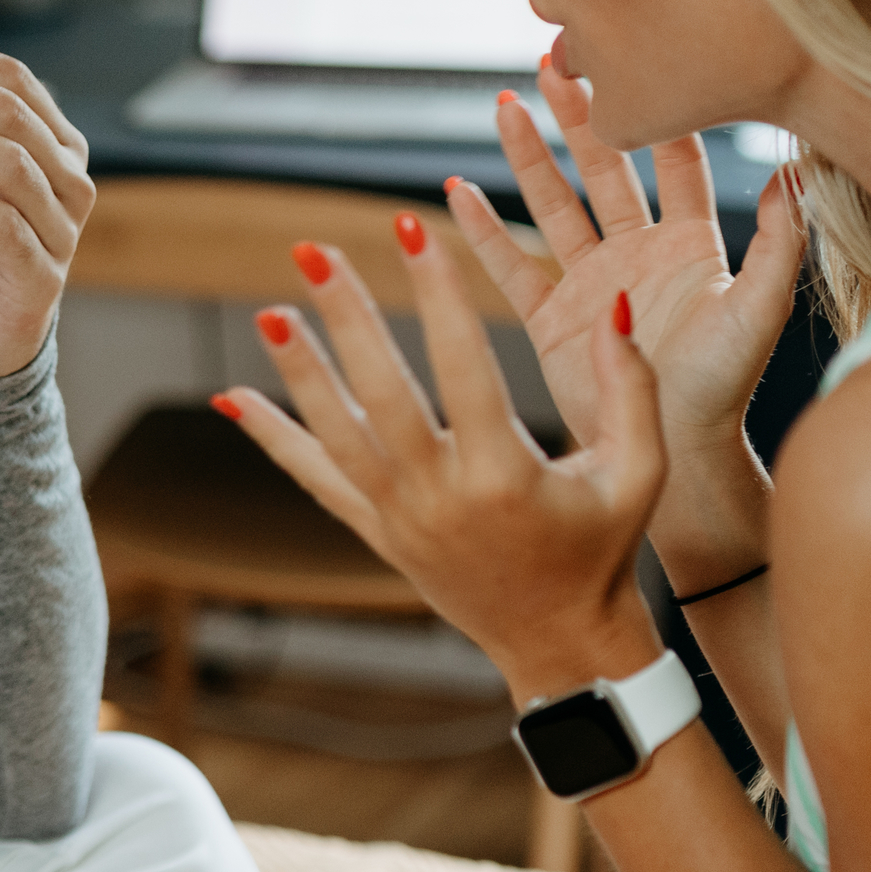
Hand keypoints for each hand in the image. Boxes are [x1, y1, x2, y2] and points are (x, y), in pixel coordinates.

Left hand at [222, 211, 669, 704]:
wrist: (558, 642)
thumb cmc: (600, 550)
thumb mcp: (638, 473)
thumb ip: (630, 388)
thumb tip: (613, 306)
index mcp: (505, 476)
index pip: (463, 367)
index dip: (438, 293)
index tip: (414, 229)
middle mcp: (440, 498)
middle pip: (381, 395)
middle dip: (347, 318)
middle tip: (314, 251)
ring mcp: (399, 519)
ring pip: (335, 435)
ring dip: (299, 371)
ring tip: (269, 309)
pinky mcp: (376, 534)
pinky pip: (315, 480)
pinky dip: (272, 437)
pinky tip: (231, 397)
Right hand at [445, 63, 806, 575]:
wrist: (674, 455)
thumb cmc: (724, 389)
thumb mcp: (758, 310)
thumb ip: (779, 243)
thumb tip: (798, 171)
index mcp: (691, 245)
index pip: (673, 162)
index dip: (656, 112)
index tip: (635, 59)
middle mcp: (639, 254)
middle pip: (605, 167)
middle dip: (580, 114)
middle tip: (553, 58)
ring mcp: (592, 282)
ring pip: (554, 203)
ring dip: (528, 156)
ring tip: (502, 105)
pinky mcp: (553, 318)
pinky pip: (511, 264)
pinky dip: (482, 229)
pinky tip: (455, 190)